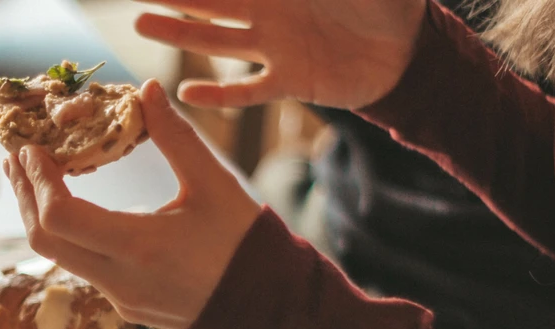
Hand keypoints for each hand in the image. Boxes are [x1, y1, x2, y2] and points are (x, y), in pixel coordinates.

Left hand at [5, 80, 261, 328]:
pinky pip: (84, 269)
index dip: (37, 181)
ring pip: (61, 257)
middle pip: (45, 240)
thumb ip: (176, 136)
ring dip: (43, 216)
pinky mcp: (126, 307)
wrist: (272, 309)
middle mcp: (119, 280)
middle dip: (26, 196)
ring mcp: (120, 300)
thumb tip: (147, 90)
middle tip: (18, 159)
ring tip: (37, 179)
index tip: (30, 149)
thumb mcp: (215, 183)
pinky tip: (73, 210)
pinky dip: (68, 236)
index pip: (60, 216)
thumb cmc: (246, 243)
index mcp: (138, 247)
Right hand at [133, 0, 426, 108]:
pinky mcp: (291, 81)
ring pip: (217, 39)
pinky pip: (249, 89)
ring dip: (180, 32)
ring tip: (142, 22)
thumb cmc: (391, 2)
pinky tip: (190, 93)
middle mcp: (271, 12)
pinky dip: (221, 93)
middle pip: (212, 1)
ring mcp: (277, 47)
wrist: (412, 51)